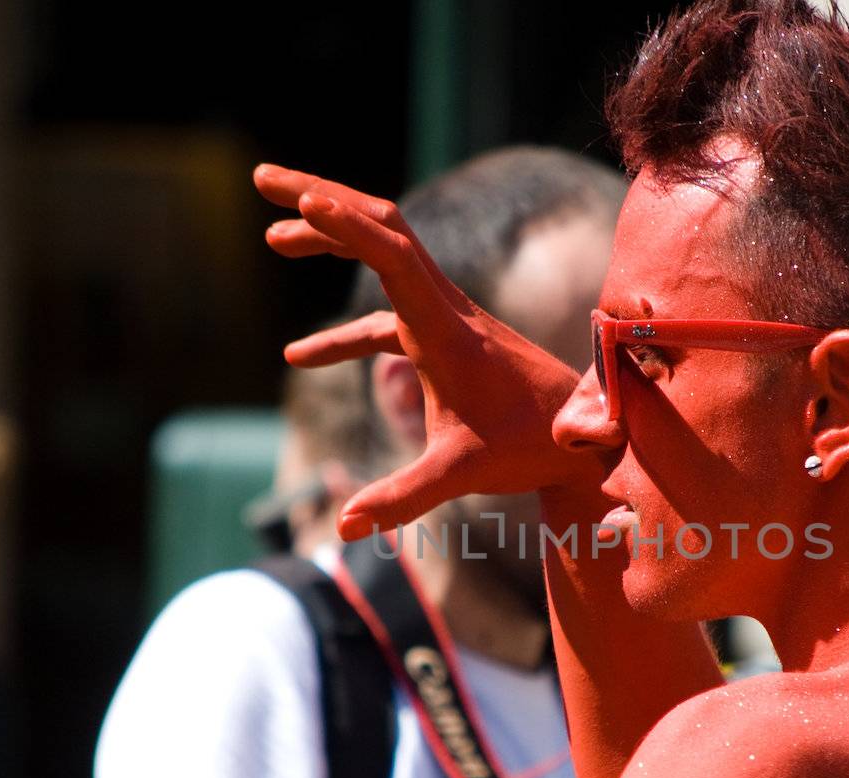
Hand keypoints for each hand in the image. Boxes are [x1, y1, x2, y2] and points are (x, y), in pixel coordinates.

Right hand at [254, 164, 606, 538]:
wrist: (585, 441)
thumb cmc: (532, 448)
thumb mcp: (462, 474)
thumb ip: (402, 498)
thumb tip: (345, 528)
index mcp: (445, 328)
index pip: (393, 255)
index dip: (347, 225)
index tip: (301, 202)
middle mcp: (445, 309)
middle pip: (383, 226)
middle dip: (322, 197)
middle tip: (263, 177)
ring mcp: (445, 319)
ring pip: (386, 255)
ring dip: (332, 237)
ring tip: (271, 238)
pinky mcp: (445, 341)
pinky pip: (385, 316)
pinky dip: (342, 328)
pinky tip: (298, 357)